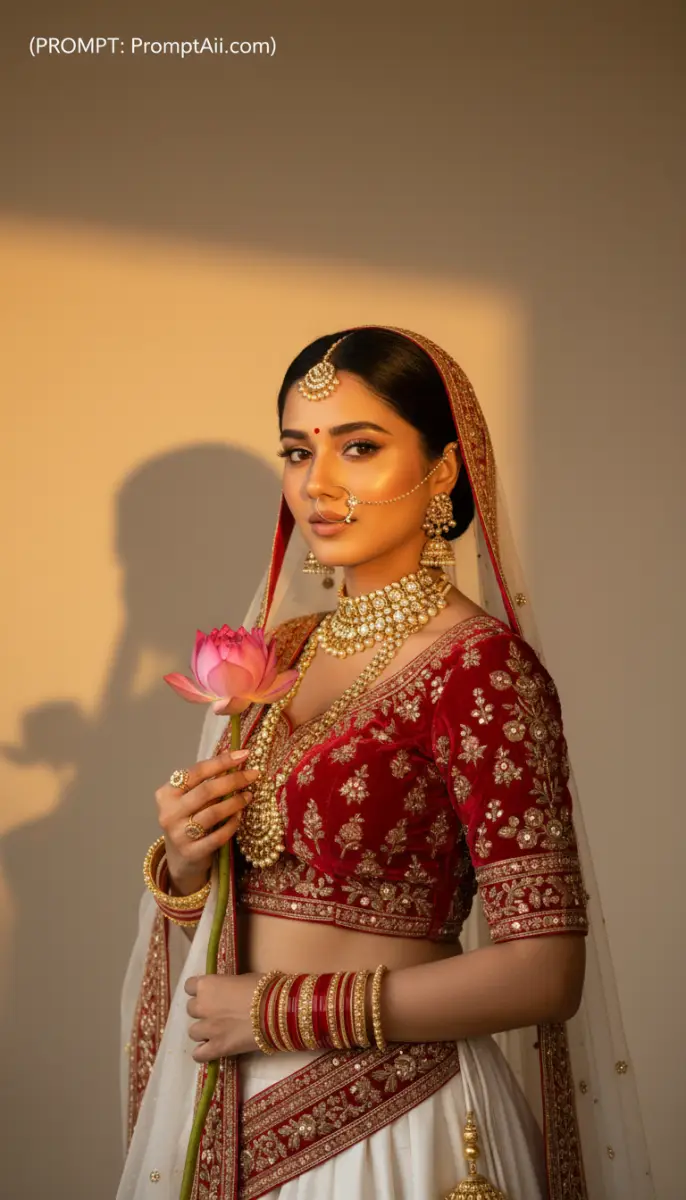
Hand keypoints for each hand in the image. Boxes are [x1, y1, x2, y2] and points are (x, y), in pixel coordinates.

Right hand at [155, 751, 259, 893]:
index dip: (221, 762)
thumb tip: (235, 758)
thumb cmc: (188, 820)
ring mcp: (179, 835)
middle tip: (253, 775)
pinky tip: (239, 817)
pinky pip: (218, 836)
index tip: (243, 754)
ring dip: (235, 802)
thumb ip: (205, 782)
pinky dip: (232, 824)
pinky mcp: (192, 853)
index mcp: (166, 794)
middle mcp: (169, 813)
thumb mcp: (188, 799)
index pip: (196, 772)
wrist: (180, 859)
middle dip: (233, 780)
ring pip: (213, 813)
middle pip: (206, 791)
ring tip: (248, 796)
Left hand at [184, 972, 261, 1060]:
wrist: (277, 1010)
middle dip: (202, 1011)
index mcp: (208, 985)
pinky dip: (203, 1053)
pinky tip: (213, 1049)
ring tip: (218, 1031)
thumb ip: (227, 986)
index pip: (189, 986)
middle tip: (218, 1012)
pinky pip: (198, 1055)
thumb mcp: (242, 979)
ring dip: (203, 1031)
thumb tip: (229, 992)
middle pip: (191, 1009)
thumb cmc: (264, 988)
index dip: (199, 990)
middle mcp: (202, 1005)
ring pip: (193, 1032)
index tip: (209, 993)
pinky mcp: (217, 1048)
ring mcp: (208, 1028)